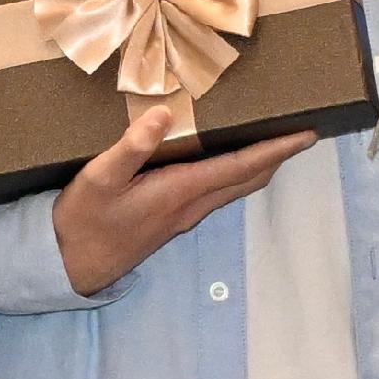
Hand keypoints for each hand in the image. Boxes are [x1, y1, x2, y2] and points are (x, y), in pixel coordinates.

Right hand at [50, 107, 309, 297]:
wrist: (72, 264)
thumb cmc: (85, 219)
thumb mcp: (99, 178)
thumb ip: (131, 147)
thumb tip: (164, 114)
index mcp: (181, 191)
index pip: (242, 166)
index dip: (276, 150)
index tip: (307, 135)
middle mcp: (192, 205)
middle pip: (248, 178)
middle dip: (277, 155)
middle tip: (300, 130)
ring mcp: (185, 215)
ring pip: (235, 187)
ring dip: (259, 164)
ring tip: (274, 139)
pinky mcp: (174, 218)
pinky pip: (218, 191)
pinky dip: (235, 171)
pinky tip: (228, 158)